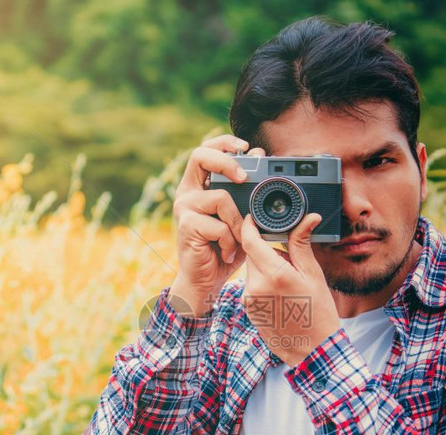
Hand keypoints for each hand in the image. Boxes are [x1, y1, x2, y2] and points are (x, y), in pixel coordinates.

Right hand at [170, 135, 264, 315]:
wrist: (206, 280)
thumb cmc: (224, 247)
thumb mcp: (241, 218)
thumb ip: (248, 193)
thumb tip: (261, 162)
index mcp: (199, 185)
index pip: (206, 149)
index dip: (224, 142)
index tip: (246, 147)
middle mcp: (187, 192)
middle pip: (200, 155)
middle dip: (226, 161)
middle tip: (244, 177)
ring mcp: (184, 208)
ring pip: (221, 197)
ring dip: (237, 222)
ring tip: (236, 241)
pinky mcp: (187, 226)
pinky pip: (219, 225)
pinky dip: (230, 241)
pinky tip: (226, 252)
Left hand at [240, 213, 340, 366]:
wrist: (312, 350)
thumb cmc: (318, 314)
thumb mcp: (313, 275)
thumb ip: (302, 245)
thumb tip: (308, 218)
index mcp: (275, 275)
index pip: (251, 241)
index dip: (250, 226)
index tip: (253, 218)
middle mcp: (256, 287)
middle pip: (252, 255)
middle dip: (267, 253)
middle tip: (289, 264)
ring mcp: (249, 301)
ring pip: (252, 271)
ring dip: (265, 270)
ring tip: (287, 286)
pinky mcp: (248, 310)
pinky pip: (251, 287)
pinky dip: (262, 285)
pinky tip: (280, 298)